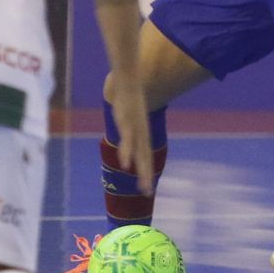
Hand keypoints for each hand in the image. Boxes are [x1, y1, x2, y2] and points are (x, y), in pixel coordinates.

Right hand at [107, 76, 154, 193]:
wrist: (129, 80)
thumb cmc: (128, 98)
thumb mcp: (130, 115)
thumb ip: (129, 125)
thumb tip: (127, 131)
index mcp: (142, 133)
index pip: (146, 156)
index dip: (147, 171)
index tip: (148, 188)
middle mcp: (141, 133)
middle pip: (145, 157)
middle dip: (146, 175)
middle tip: (147, 192)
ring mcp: (134, 128)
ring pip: (138, 151)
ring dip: (140, 168)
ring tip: (142, 184)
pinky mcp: (126, 122)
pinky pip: (127, 140)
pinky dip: (127, 152)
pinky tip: (126, 164)